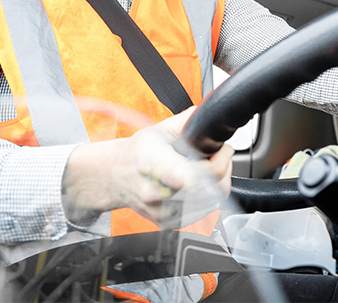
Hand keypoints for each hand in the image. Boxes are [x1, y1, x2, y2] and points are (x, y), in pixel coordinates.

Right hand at [61, 107, 234, 223]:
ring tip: (207, 168)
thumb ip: (186, 121)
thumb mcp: (159, 129)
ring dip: (218, 183)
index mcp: (156, 165)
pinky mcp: (169, 223)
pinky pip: (204, 213)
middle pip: (211, 187)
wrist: (114, 176)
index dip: (217, 162)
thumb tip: (205, 113)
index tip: (221, 149)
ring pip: (212, 201)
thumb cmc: (137, 153)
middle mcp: (158, 194)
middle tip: (218, 154)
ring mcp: (164, 212)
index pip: (192, 176)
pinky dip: (209, 197)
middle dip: (223, 167)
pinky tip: (200, 184)